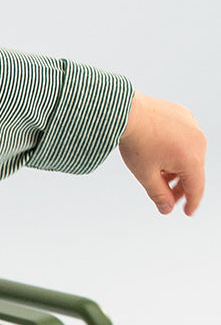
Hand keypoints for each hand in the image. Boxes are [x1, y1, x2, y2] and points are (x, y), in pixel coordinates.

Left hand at [119, 93, 205, 215]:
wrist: (127, 112)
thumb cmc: (136, 143)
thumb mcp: (146, 175)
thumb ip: (159, 195)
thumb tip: (167, 209)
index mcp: (191, 159)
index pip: (196, 188)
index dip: (191, 203)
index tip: (186, 212)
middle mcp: (198, 142)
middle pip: (194, 172)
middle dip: (181, 187)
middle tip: (167, 198)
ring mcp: (193, 127)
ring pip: (190, 155)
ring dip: (178, 169)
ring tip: (160, 176)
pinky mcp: (185, 117)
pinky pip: (185, 139)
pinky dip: (176, 151)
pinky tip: (160, 155)